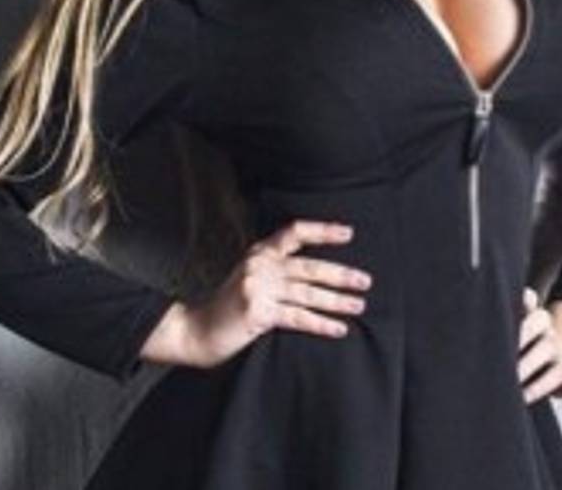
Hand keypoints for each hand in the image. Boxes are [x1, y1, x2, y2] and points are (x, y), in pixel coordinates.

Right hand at [147, 219, 372, 369]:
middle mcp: (258, 266)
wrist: (196, 331)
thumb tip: (319, 274)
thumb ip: (276, 270)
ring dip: (337, 301)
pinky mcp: (257, 312)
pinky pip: (298, 317)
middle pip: (308, 266)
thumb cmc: (228, 307)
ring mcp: (257, 288)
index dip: (322, 231)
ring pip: (307, 293)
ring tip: (358, 305)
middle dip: (341, 274)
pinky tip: (339, 329)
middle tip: (365, 281)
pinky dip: (321, 324)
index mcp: (258, 253)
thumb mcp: (249, 278)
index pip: (294, 232)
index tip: (348, 233)